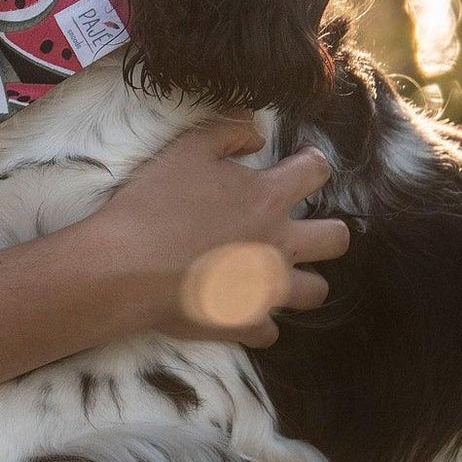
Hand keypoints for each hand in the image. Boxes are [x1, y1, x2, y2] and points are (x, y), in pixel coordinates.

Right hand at [86, 111, 349, 346]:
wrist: (126, 266)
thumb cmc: (154, 204)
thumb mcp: (187, 149)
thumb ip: (228, 130)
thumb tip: (259, 132)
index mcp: (268, 198)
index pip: (315, 172)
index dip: (313, 164)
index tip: (303, 164)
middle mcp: (279, 244)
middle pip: (335, 239)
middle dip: (328, 229)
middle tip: (299, 226)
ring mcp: (267, 289)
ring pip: (315, 292)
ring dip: (302, 281)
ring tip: (278, 273)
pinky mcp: (246, 323)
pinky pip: (271, 331)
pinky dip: (258, 320)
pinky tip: (241, 309)